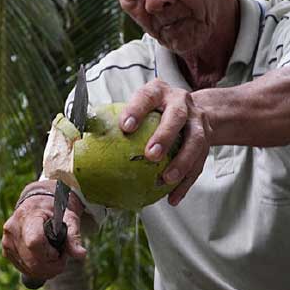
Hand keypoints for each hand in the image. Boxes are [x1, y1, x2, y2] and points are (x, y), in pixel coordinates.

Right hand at [1, 180, 86, 280]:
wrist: (37, 204)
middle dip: (51, 266)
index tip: (59, 250)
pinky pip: (23, 268)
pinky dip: (36, 269)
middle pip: (32, 261)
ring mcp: (7, 241)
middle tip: (61, 257)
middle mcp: (13, 228)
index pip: (35, 242)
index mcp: (28, 215)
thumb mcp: (69, 218)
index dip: (50, 253)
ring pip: (28, 268)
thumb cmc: (55, 210)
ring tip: (53, 254)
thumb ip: (74, 236)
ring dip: (45, 269)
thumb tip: (81, 255)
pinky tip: (43, 257)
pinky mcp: (6, 250)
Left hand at [120, 80, 211, 204]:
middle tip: (151, 155)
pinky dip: (185, 183)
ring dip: (181, 162)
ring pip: (194, 142)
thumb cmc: (159, 109)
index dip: (137, 110)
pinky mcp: (206, 144)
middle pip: (176, 118)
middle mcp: (181, 104)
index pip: (147, 97)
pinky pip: (198, 165)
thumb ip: (120, 117)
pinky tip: (172, 197)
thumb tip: (84, 132)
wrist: (201, 110)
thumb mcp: (142, 103)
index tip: (125, 126)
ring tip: (166, 179)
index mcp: (160, 92)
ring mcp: (197, 123)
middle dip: (165, 136)